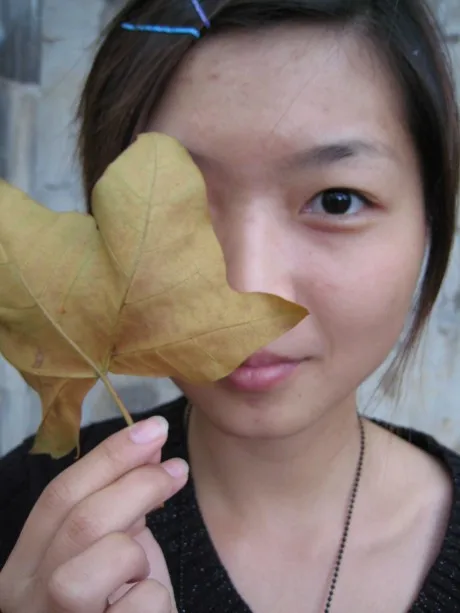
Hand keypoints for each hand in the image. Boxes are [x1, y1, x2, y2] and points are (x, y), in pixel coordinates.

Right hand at [0, 416, 187, 612]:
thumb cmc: (115, 611)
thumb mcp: (109, 553)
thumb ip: (120, 504)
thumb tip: (149, 442)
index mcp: (22, 568)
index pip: (59, 496)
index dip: (109, 455)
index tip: (153, 428)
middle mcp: (24, 600)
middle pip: (83, 519)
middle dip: (138, 484)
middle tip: (176, 470)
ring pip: (104, 558)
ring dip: (137, 552)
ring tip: (143, 568)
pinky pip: (141, 604)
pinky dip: (155, 597)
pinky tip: (149, 608)